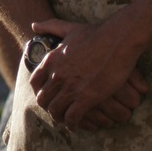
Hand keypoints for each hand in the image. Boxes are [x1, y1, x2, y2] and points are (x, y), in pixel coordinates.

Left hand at [28, 16, 148, 130]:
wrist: (117, 40)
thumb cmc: (96, 34)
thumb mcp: (69, 28)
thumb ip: (50, 26)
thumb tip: (34, 25)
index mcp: (52, 60)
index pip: (35, 82)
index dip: (39, 91)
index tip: (47, 96)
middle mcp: (57, 75)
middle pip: (43, 100)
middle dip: (48, 107)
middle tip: (57, 110)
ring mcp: (70, 88)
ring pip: (55, 111)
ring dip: (60, 117)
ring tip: (66, 120)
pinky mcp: (86, 98)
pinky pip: (72, 118)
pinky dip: (72, 124)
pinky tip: (76, 125)